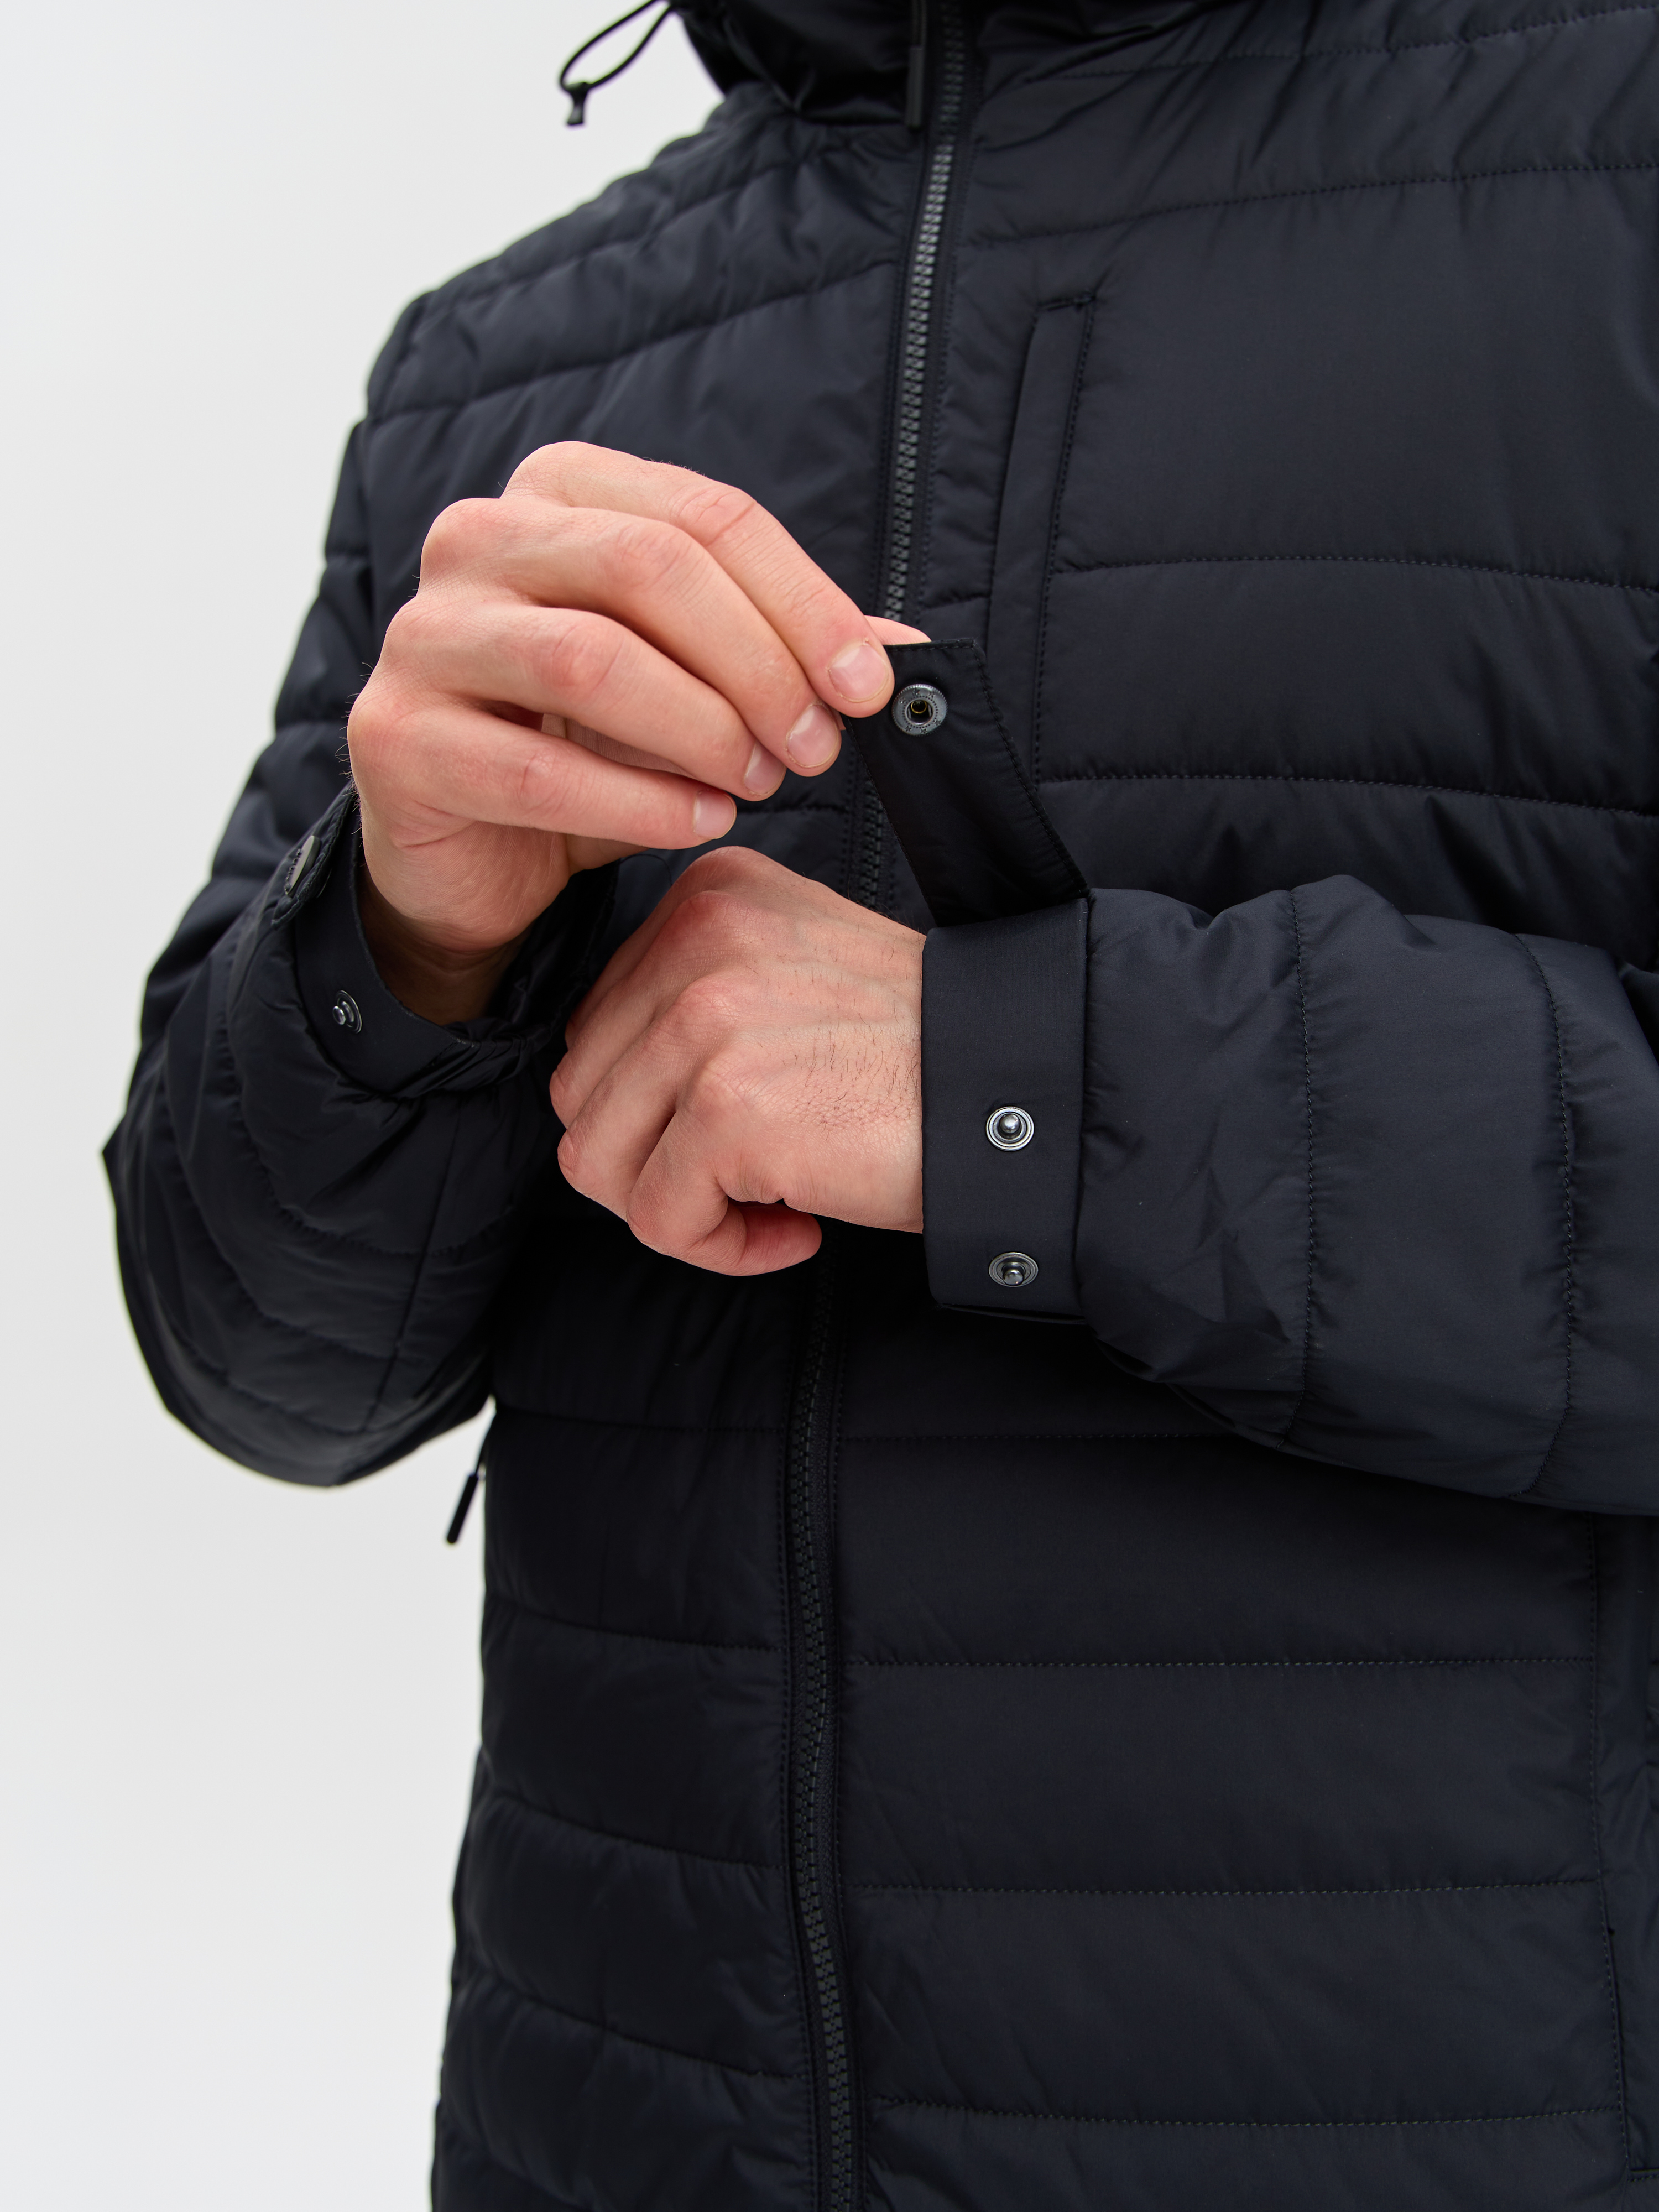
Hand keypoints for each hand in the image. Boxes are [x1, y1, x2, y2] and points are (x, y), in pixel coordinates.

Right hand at [345, 441, 920, 1021]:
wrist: (470, 853)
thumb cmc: (586, 746)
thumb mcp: (694, 685)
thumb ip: (782, 655)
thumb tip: (901, 652)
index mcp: (556, 493)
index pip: (703, 515)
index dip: (802, 600)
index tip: (868, 684)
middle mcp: (474, 540)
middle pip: (648, 568)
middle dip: (757, 663)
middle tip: (815, 745)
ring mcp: (422, 637)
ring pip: (591, 660)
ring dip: (701, 730)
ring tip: (757, 783)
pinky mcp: (394, 739)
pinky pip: (535, 769)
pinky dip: (637, 803)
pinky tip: (698, 823)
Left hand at [550, 848, 923, 1274]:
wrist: (1021, 1088)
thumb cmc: (921, 1053)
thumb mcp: (797, 972)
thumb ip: (699, 1000)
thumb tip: (611, 1093)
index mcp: (709, 896)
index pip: (599, 1027)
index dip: (656, 1107)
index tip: (745, 1128)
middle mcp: (696, 939)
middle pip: (584, 1095)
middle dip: (655, 1162)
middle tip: (749, 1179)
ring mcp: (703, 1021)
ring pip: (600, 1162)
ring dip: (683, 1209)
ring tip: (774, 1204)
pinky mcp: (724, 1108)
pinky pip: (661, 1219)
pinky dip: (724, 1249)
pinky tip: (800, 1229)